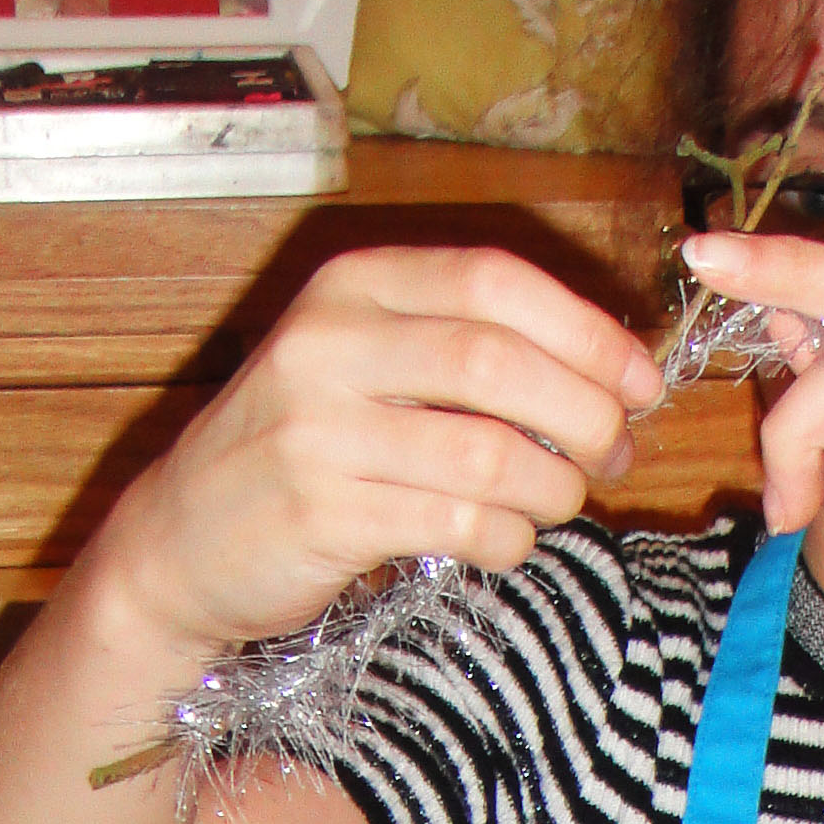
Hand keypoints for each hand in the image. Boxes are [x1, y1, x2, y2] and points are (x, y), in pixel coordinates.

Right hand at [86, 248, 665, 660]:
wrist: (182, 541)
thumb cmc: (303, 451)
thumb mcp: (365, 363)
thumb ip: (464, 347)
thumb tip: (611, 370)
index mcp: (352, 288)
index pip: (494, 282)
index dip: (586, 332)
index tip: (641, 381)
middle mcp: (329, 345)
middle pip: (499, 363)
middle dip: (585, 413)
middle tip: (615, 453)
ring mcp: (319, 431)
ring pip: (487, 454)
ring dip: (553, 487)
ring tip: (561, 502)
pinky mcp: (323, 515)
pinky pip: (456, 525)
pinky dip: (508, 539)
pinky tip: (508, 542)